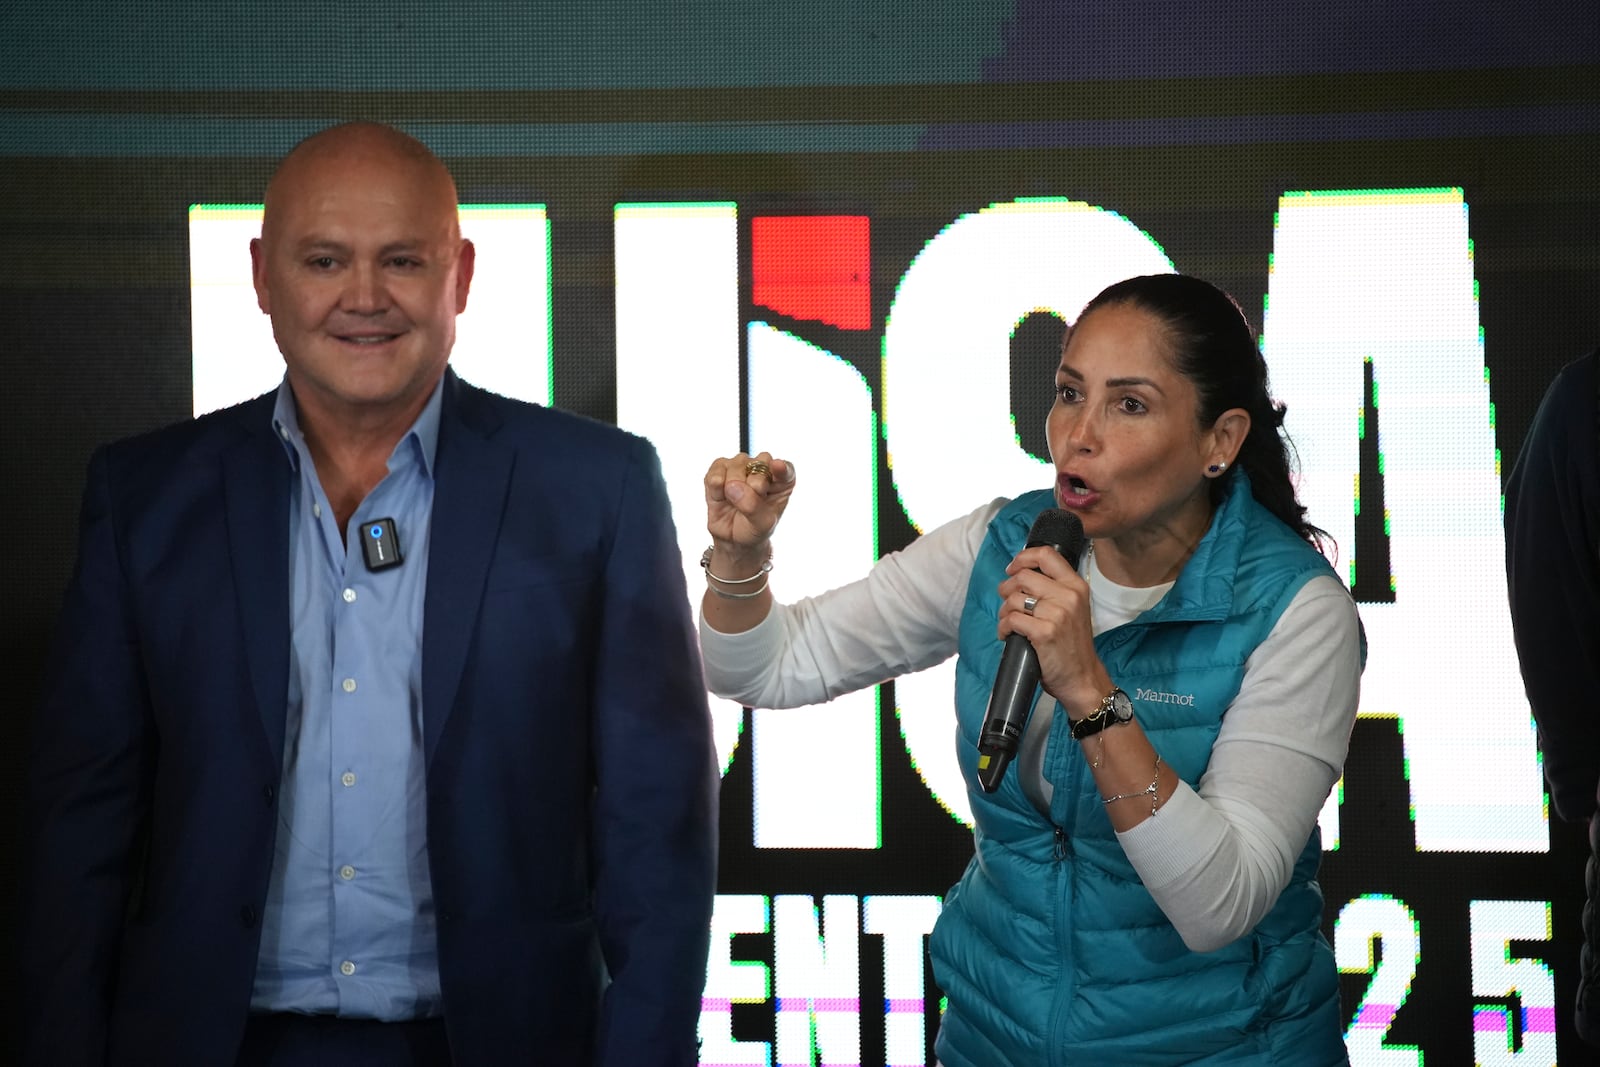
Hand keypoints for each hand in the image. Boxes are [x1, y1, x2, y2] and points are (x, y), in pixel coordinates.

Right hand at [704, 451, 795, 562]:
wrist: (732, 538)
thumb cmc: (753, 527)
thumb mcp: (761, 524)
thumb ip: (752, 505)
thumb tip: (732, 486)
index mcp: (782, 479)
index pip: (785, 468)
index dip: (781, 467)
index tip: (778, 467)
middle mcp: (761, 466)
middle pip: (758, 465)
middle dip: (753, 486)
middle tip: (750, 505)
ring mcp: (739, 465)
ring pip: (736, 467)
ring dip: (732, 489)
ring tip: (734, 502)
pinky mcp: (719, 468)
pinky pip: (715, 474)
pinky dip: (716, 489)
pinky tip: (721, 497)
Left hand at [995, 545, 1112, 717]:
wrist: (1083, 678)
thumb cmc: (1073, 645)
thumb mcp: (1073, 608)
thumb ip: (1054, 589)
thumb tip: (1021, 574)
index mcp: (1076, 586)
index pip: (1046, 554)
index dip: (1023, 558)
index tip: (1013, 569)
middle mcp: (1068, 596)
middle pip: (1023, 576)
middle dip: (1007, 589)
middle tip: (1008, 604)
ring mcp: (1057, 614)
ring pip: (1013, 598)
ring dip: (1004, 611)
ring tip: (1010, 623)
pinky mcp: (1044, 632)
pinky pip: (1011, 619)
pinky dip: (1004, 627)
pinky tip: (1008, 635)